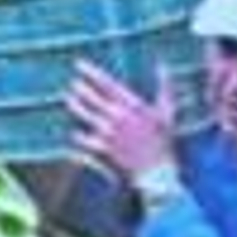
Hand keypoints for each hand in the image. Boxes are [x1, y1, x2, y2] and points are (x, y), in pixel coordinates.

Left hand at [67, 59, 176, 180]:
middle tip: (73, 84)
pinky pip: (85, 140)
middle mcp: (117, 117)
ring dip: (76, 107)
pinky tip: (74, 131)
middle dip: (80, 89)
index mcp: (132, 105)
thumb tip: (163, 65)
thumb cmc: (163, 141)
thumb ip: (165, 87)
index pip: (106, 84)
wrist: (157, 171)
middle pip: (91, 98)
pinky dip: (78, 135)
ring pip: (85, 116)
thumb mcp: (168, 111)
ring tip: (69, 100)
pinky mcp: (103, 148)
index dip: (90, 72)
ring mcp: (109, 133)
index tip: (78, 65)